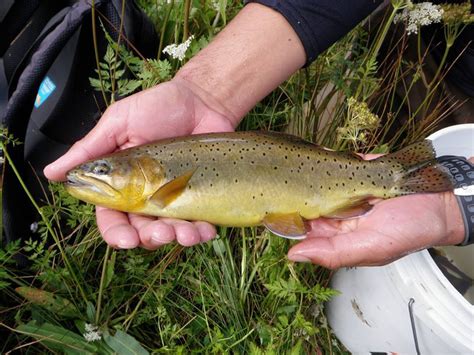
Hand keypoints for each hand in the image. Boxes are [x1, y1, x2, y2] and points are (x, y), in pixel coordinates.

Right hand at [44, 78, 235, 248]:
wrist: (202, 99)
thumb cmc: (159, 107)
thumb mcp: (118, 123)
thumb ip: (89, 149)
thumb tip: (52, 172)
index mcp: (123, 182)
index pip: (112, 215)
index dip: (116, 232)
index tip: (124, 240)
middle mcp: (148, 194)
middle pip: (143, 229)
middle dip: (150, 238)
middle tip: (160, 233)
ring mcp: (175, 196)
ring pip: (171, 230)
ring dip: (177, 238)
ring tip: (186, 233)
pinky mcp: (200, 195)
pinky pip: (200, 221)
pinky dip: (202, 231)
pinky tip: (206, 230)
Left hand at [287, 157, 470, 267]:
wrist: (439, 200)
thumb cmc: (410, 230)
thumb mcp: (371, 248)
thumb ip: (333, 252)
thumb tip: (293, 256)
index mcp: (336, 233)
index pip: (301, 227)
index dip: (284, 219)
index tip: (266, 210)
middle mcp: (335, 210)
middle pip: (302, 201)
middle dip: (287, 193)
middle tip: (270, 183)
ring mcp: (342, 187)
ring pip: (311, 180)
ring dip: (298, 173)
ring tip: (279, 165)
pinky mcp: (352, 167)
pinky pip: (329, 162)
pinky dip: (318, 158)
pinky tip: (302, 153)